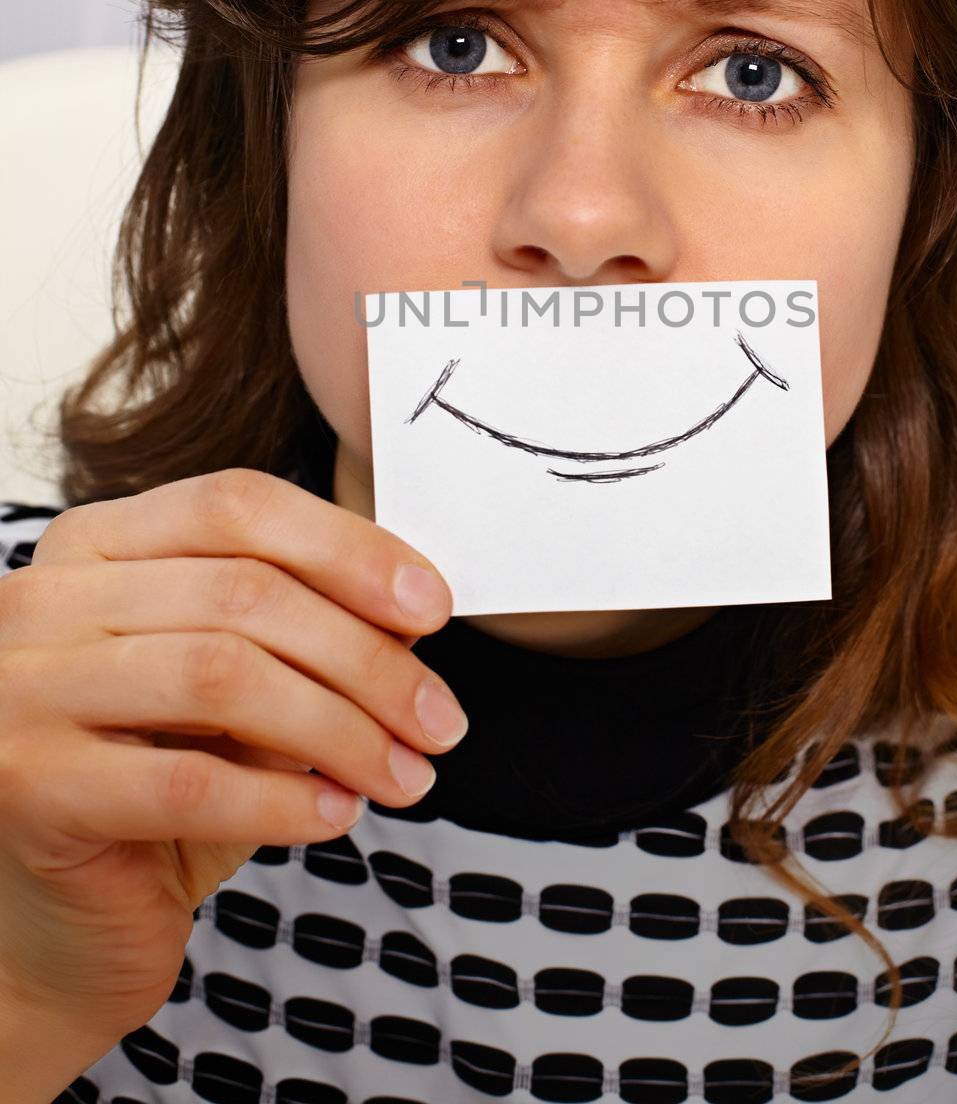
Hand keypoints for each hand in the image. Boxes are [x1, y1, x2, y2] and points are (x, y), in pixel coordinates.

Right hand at [0, 468, 463, 1043]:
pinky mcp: (28, 787)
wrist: (59, 926)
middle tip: (440, 720)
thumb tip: (413, 608)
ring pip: (222, 676)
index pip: (235, 506)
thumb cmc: (158, 786)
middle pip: (243, 592)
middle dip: (366, 659)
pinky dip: (283, 798)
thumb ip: (307, 631)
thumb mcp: (240, 688)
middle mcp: (40, 601)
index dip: (348, 548)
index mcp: (92, 545)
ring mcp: (20, 691)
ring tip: (405, 774)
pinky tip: (337, 813)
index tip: (432, 606)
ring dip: (340, 729)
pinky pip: (186, 782)